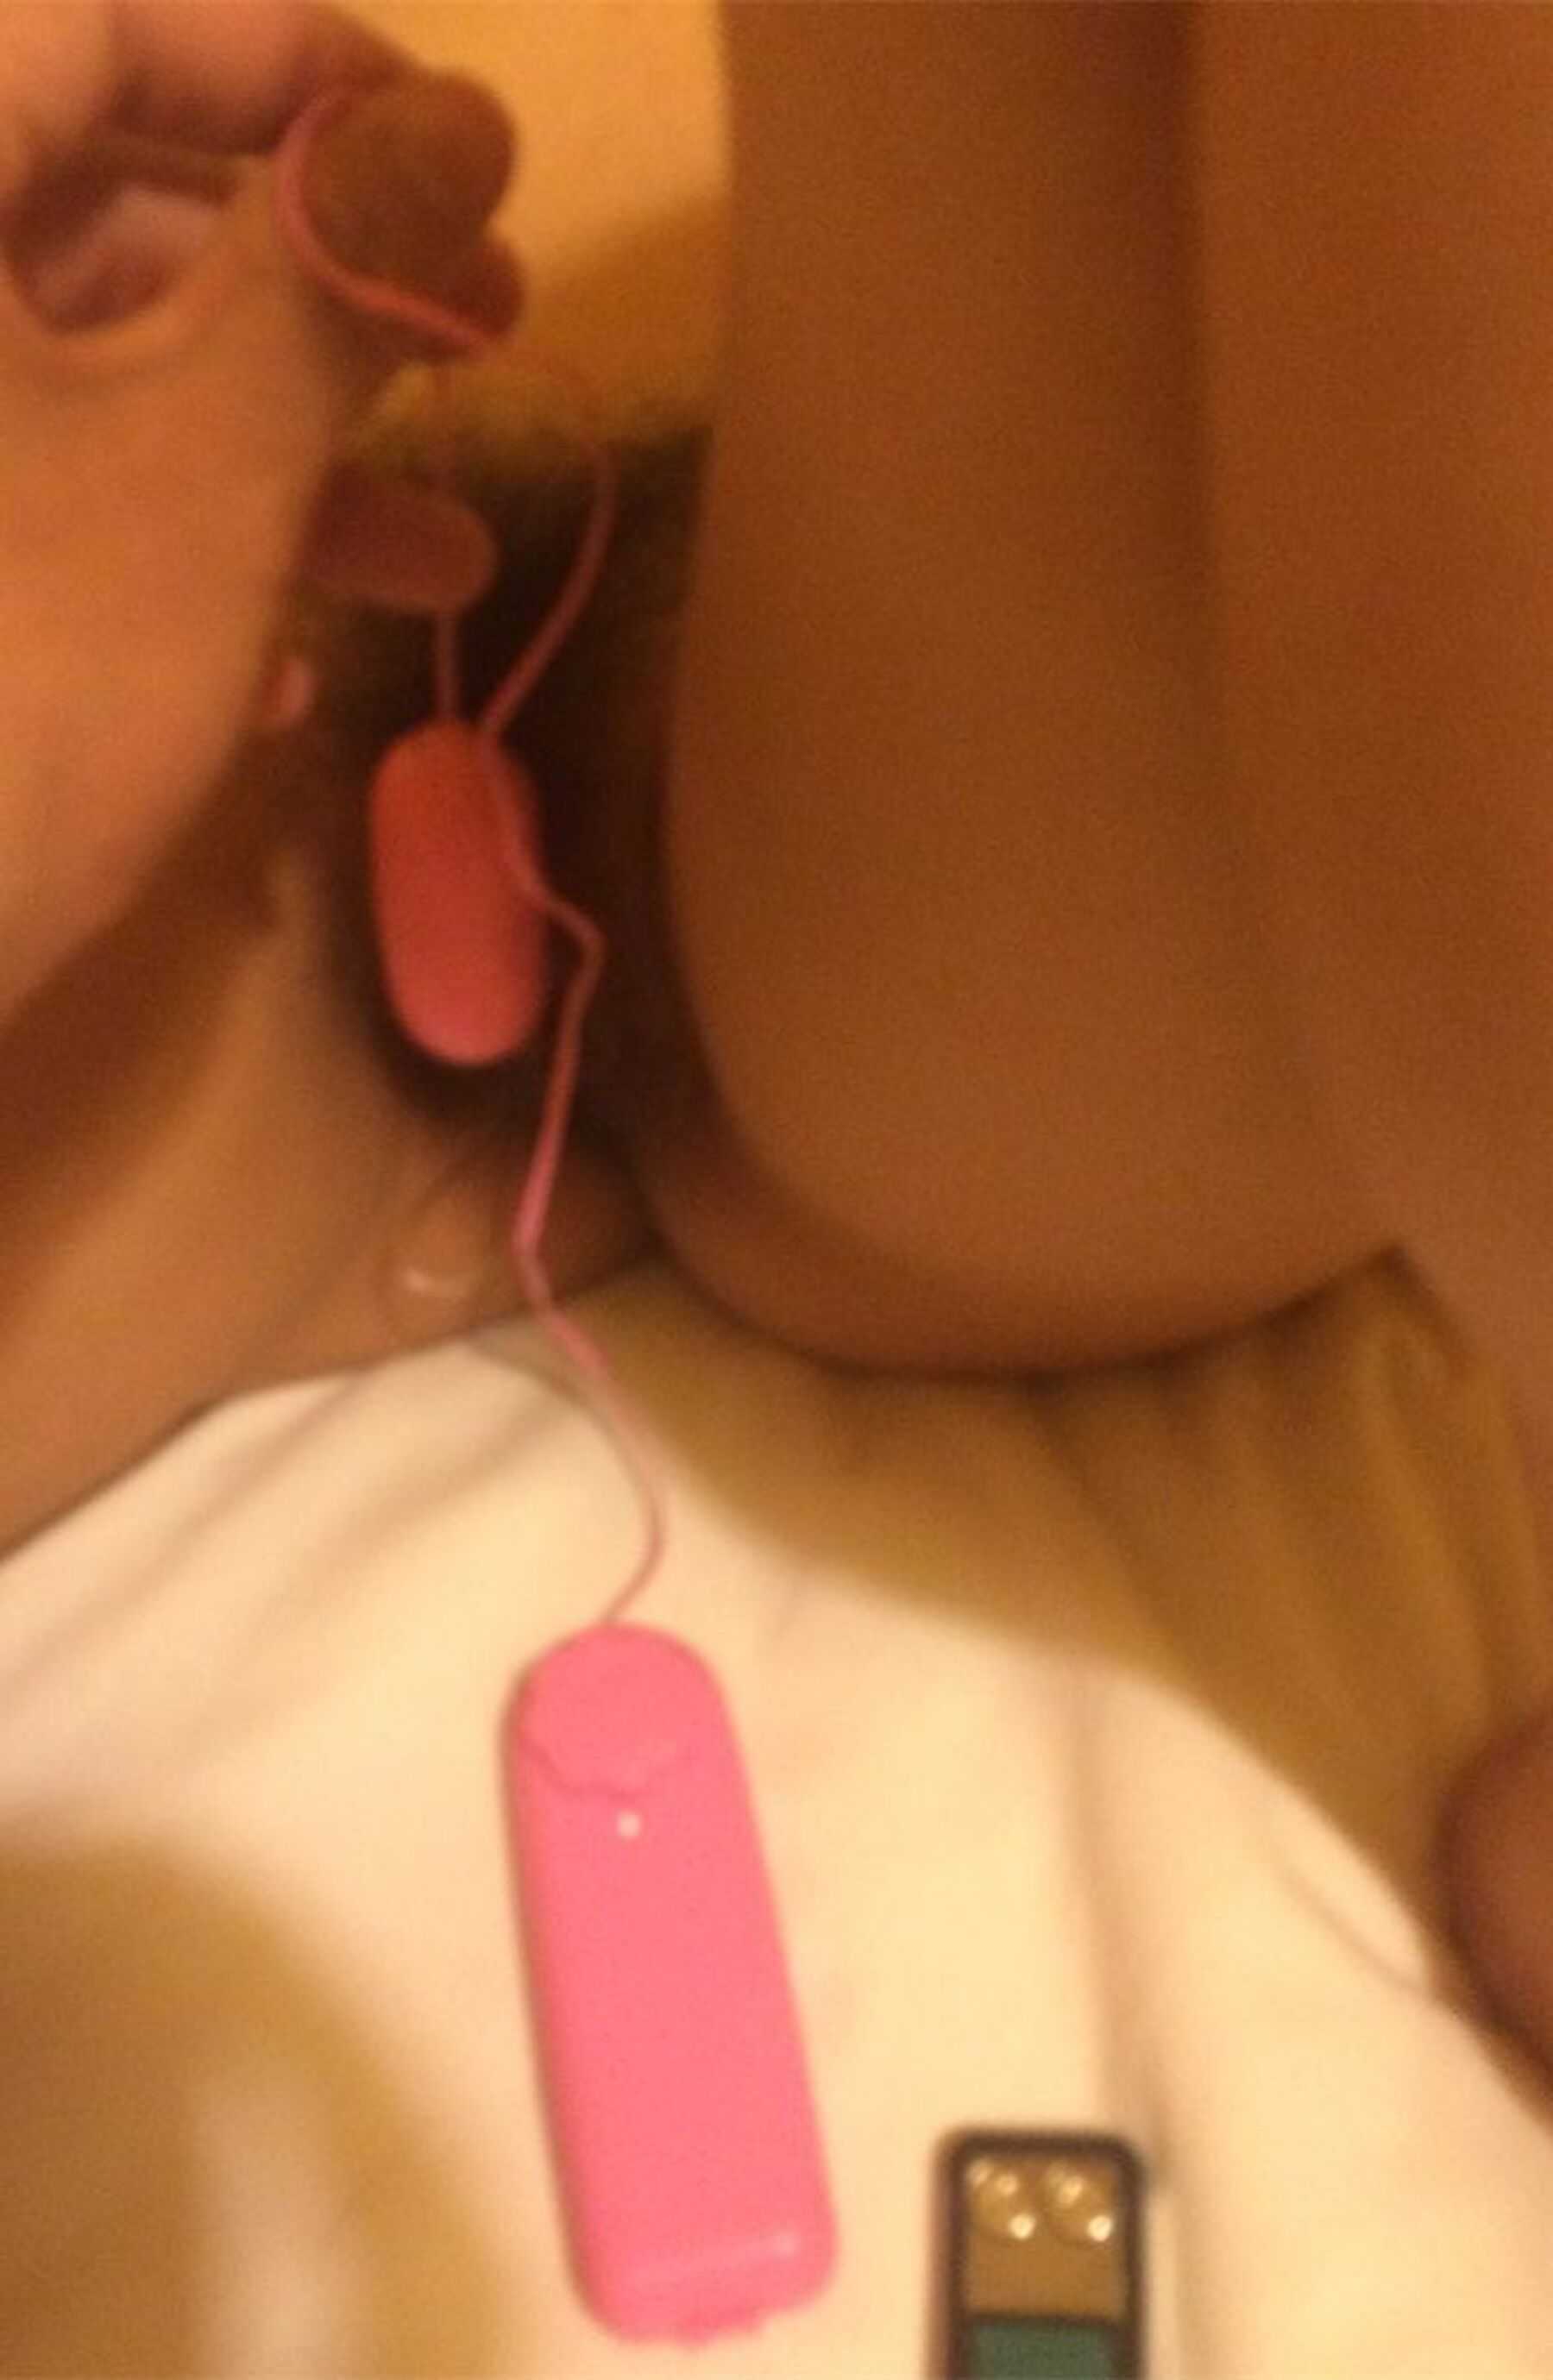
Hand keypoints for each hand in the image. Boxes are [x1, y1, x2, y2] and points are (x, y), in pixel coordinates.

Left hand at [0, 2, 521, 1019]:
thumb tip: (461, 121)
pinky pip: (22, 508)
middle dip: (311, 282)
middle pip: (89, 199)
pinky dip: (159, 556)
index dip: (294, 61)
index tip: (460, 148)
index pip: (94, 22)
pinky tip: (281, 671)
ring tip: (446, 556)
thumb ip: (328, 280)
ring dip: (273, 454)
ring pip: (74, 379)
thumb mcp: (199, 481)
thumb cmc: (0, 705)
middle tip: (485, 331)